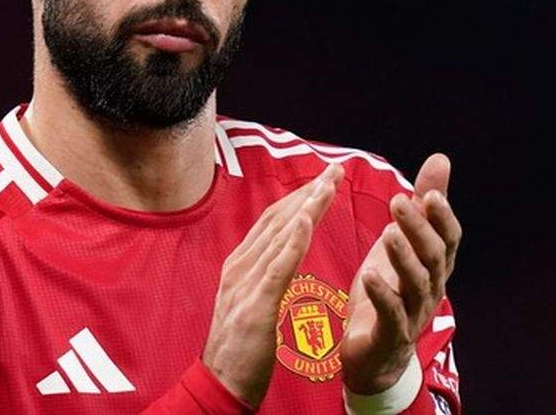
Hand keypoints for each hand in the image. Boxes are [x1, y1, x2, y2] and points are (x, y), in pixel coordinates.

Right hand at [202, 164, 343, 407]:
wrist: (220, 386)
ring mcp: (245, 285)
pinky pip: (278, 266)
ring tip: (330, 183)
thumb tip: (284, 256)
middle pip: (277, 219)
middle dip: (308, 192)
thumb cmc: (239, 351)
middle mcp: (239, 267)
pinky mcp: (256, 306)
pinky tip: (308, 219)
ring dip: (307, 205)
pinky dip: (294, 239)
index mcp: (239, 266)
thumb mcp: (250, 304)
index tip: (324, 179)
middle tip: (336, 169)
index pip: (273, 222)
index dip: (299, 197)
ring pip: (280, 235)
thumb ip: (265, 278)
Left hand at [339, 153, 461, 394]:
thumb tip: (440, 159)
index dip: (443, 217)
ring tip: (387, 233)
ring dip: (402, 257)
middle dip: (418, 228)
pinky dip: (383, 295)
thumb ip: (423, 204)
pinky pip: (391, 315)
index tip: (431, 193)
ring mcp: (413, 314)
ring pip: (415, 284)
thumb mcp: (404, 241)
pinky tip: (369, 277)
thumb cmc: (391, 289)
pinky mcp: (391, 335)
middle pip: (433, 257)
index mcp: (434, 265)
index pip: (449, 238)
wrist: (374, 353)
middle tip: (398, 201)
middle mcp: (431, 288)